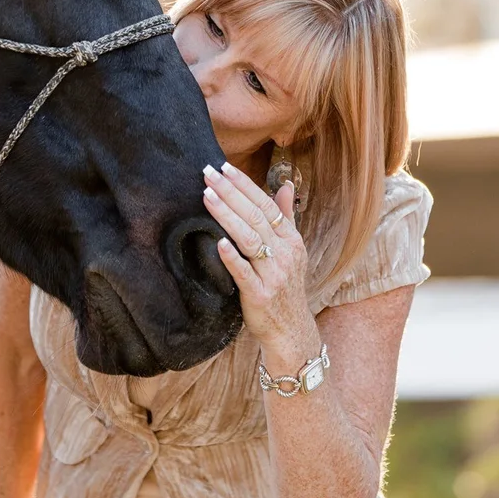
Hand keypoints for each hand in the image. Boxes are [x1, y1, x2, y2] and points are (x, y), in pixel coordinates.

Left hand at [201, 163, 320, 368]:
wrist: (291, 330)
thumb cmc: (286, 286)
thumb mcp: (292, 251)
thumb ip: (285, 217)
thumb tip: (284, 185)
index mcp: (291, 240)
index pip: (266, 205)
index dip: (245, 185)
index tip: (225, 167)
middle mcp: (284, 254)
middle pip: (255, 216)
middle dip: (230, 192)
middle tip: (208, 172)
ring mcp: (273, 274)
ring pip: (248, 239)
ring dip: (226, 215)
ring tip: (206, 195)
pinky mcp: (259, 295)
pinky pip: (244, 273)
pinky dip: (232, 257)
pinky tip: (218, 242)